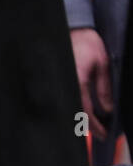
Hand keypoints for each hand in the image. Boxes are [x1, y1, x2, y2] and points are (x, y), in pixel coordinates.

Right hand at [71, 27, 111, 142]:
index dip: (96, 125)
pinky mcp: (58, 85)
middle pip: (76, 116)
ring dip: (80, 120)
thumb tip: (108, 108)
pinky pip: (67, 102)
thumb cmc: (86, 43)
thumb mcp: (102, 64)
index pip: (86, 112)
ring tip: (93, 126)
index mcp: (77, 83)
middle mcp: (66, 87)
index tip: (104, 134)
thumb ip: (104, 88)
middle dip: (88, 127)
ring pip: (70, 110)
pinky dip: (75, 110)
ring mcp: (60, 87)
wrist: (72, 31)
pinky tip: (82, 113)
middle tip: (99, 135)